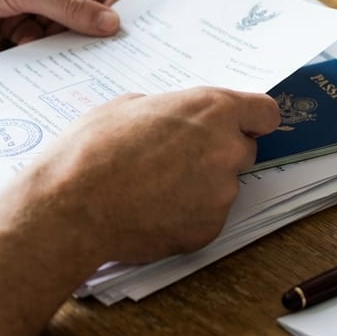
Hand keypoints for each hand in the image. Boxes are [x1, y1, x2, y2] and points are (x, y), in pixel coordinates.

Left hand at [0, 0, 120, 43]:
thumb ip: (70, 8)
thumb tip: (112, 23)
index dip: (105, 0)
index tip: (111, 28)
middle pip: (80, 2)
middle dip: (82, 24)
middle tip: (90, 48)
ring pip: (60, 23)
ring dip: (59, 37)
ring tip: (55, 48)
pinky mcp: (13, 18)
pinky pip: (39, 35)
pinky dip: (37, 43)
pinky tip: (26, 45)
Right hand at [0, 88, 280, 266]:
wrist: (71, 206)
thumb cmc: (91, 150)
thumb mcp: (128, 106)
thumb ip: (168, 110)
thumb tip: (174, 118)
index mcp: (211, 110)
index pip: (265, 112)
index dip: (251, 120)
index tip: (240, 126)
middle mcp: (226, 150)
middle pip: (244, 150)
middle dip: (219, 153)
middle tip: (177, 159)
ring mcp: (221, 194)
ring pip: (223, 186)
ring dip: (200, 186)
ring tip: (152, 188)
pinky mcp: (209, 229)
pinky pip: (206, 218)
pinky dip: (186, 216)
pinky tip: (151, 212)